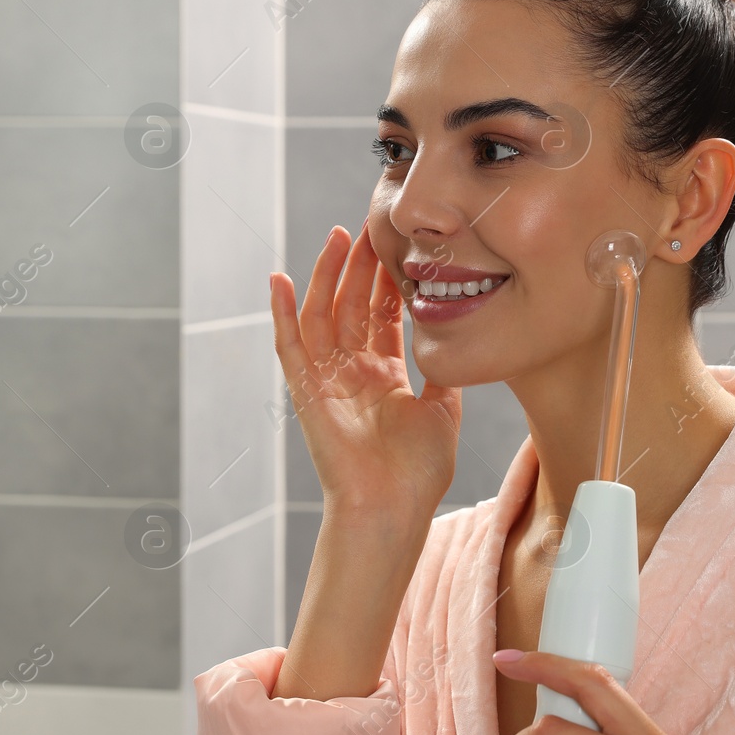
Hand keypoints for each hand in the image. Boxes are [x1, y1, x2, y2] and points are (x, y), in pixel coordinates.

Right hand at [269, 217, 461, 528]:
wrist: (393, 508)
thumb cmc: (418, 473)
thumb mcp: (442, 410)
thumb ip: (442, 373)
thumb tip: (455, 338)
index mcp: (383, 377)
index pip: (381, 317)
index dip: (386, 281)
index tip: (394, 245)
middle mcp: (352, 374)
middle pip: (352, 307)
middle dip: (360, 267)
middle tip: (368, 226)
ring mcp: (326, 381)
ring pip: (322, 316)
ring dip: (326, 277)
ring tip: (336, 237)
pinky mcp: (305, 392)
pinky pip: (289, 346)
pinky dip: (281, 314)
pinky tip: (279, 280)